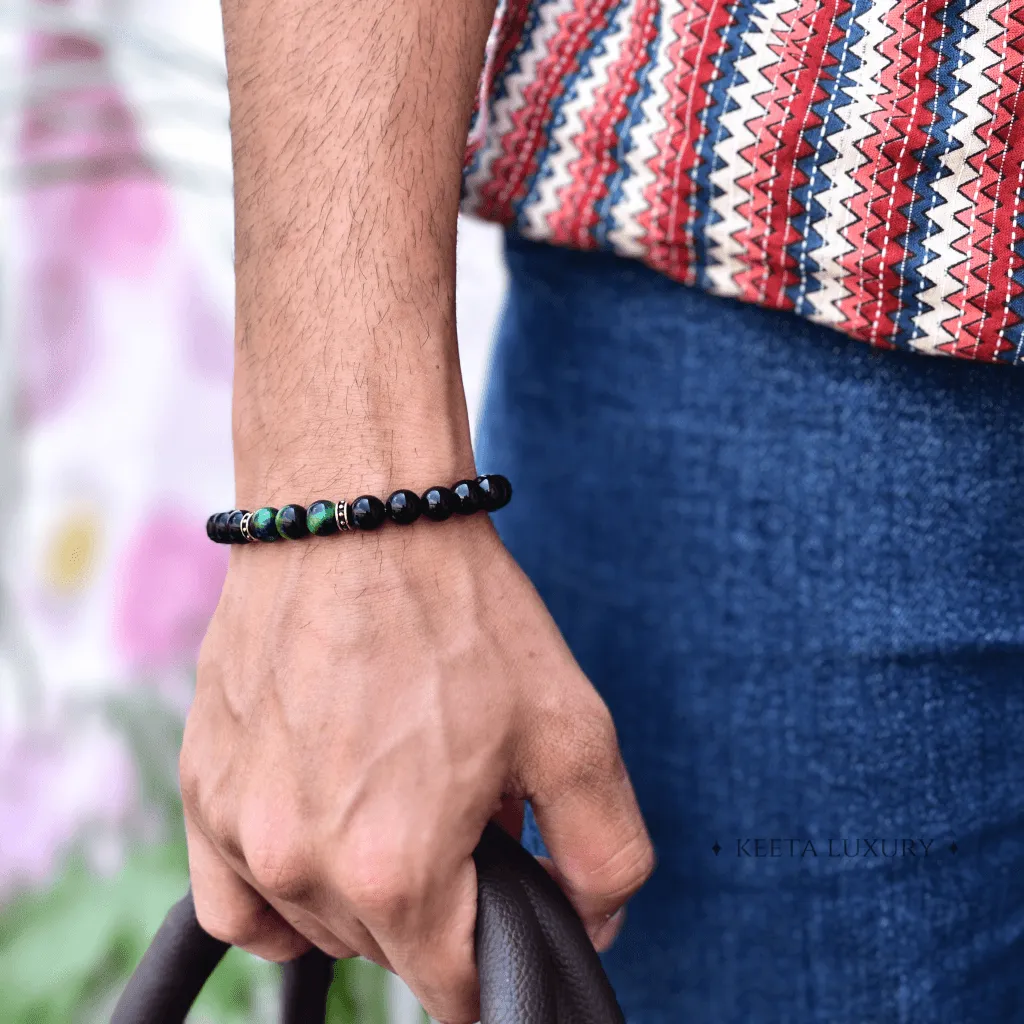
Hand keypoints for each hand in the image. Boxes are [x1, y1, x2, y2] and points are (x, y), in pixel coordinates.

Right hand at [180, 513, 652, 1022]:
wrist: (359, 516)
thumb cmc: (461, 613)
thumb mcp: (572, 728)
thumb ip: (607, 853)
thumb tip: (593, 925)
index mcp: (398, 870)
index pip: (457, 990)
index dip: (498, 958)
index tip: (506, 911)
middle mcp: (304, 866)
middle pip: (391, 953)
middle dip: (442, 906)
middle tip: (464, 816)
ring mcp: (240, 830)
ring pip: (320, 925)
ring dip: (366, 891)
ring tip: (398, 798)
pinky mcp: (201, 789)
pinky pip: (233, 901)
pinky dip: (279, 898)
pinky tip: (318, 845)